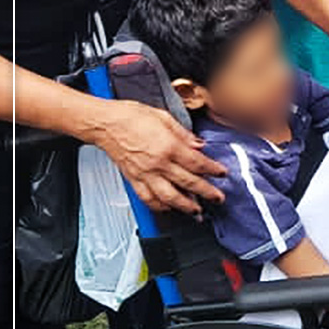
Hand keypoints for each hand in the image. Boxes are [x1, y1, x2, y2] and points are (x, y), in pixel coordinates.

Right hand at [95, 100, 226, 214]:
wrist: (106, 123)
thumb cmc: (132, 116)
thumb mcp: (165, 117)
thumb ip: (184, 134)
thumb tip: (199, 144)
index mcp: (169, 146)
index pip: (197, 163)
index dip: (213, 170)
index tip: (222, 173)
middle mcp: (158, 163)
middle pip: (188, 183)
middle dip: (206, 192)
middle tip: (218, 198)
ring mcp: (145, 174)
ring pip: (169, 197)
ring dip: (185, 206)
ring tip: (197, 211)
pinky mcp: (133, 180)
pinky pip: (148, 199)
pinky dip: (160, 207)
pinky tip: (168, 208)